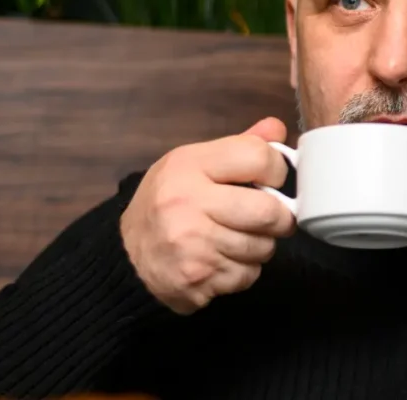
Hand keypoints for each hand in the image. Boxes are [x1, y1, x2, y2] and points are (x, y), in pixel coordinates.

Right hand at [121, 117, 295, 313]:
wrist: (126, 256)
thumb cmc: (167, 203)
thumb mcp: (192, 164)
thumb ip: (238, 146)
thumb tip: (277, 128)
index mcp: (190, 165)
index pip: (258, 157)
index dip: (277, 169)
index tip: (272, 180)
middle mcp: (189, 203)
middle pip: (268, 211)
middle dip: (281, 218)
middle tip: (273, 219)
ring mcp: (194, 244)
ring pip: (263, 247)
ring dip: (261, 246)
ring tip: (239, 239)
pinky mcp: (199, 278)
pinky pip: (249, 274)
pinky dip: (244, 271)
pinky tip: (223, 261)